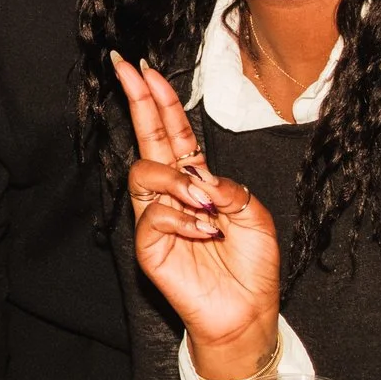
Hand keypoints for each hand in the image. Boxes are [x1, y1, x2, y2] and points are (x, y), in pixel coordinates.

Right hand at [111, 53, 281, 371]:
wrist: (246, 312)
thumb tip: (199, 175)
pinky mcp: (148, 245)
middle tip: (124, 66)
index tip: (145, 67)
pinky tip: (206, 232)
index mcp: (196, 179)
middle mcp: (170, 192)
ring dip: (176, 180)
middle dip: (136, 98)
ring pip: (144, 173)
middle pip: (146, 136)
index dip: (160, 99)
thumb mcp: (255, 214)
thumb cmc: (251, 265)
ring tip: (206, 204)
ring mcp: (155, 217)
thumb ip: (229, 186)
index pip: (172, 130)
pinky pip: (154, 215)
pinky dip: (184, 219)